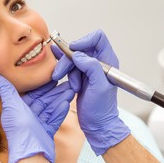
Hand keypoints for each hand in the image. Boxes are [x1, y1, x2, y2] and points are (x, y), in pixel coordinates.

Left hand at [0, 73, 73, 162]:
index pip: (32, 93)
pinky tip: (66, 104)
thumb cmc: (20, 130)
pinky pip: (54, 119)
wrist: (31, 154)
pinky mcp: (46, 132)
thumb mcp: (11, 105)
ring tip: (71, 90)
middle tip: (67, 82)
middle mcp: (28, 116)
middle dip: (55, 91)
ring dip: (61, 98)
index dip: (42, 84)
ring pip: (51, 108)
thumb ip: (4, 89)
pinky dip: (60, 112)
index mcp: (19, 109)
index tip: (52, 75)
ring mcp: (38, 125)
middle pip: (44, 100)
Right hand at [52, 30, 130, 154]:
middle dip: (68, 60)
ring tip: (72, 86)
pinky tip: (55, 65)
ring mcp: (89, 69)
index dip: (84, 41)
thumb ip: (92, 68)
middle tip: (60, 73)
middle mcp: (99, 63)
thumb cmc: (102, 109)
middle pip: (80, 49)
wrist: (97, 124)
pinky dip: (62, 68)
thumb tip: (79, 55)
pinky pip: (69, 66)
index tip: (73, 51)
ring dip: (66, 70)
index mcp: (108, 62)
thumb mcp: (99, 88)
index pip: (98, 39)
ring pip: (72, 58)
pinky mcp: (80, 76)